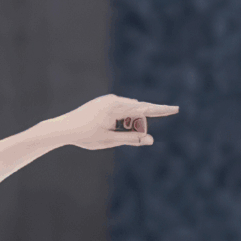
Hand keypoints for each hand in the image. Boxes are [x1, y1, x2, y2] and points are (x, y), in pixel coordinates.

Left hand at [43, 95, 179, 150]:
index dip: (161, 111)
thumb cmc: (85, 136)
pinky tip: (110, 128)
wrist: (64, 127)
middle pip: (138, 113)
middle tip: (137, 140)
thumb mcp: (109, 141)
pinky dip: (123, 121)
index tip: (176, 109)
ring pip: (130, 112)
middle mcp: (114, 100)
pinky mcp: (106, 102)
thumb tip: (150, 139)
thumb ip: (131, 139)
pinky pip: (122, 110)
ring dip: (130, 125)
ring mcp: (110, 99)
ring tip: (114, 134)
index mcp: (116, 108)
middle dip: (140, 126)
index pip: (144, 109)